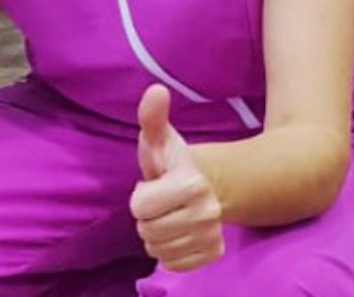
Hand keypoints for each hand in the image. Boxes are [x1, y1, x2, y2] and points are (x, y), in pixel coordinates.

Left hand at [130, 85, 225, 272]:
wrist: (209, 185)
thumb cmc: (173, 162)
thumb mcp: (159, 138)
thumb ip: (152, 116)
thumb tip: (156, 90)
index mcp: (192, 183)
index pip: (139, 208)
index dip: (140, 196)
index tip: (153, 185)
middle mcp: (207, 212)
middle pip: (148, 231)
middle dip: (146, 217)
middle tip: (159, 201)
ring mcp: (212, 235)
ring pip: (158, 249)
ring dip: (156, 234)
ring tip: (167, 214)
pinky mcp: (213, 254)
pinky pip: (173, 264)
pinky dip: (169, 252)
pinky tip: (177, 232)